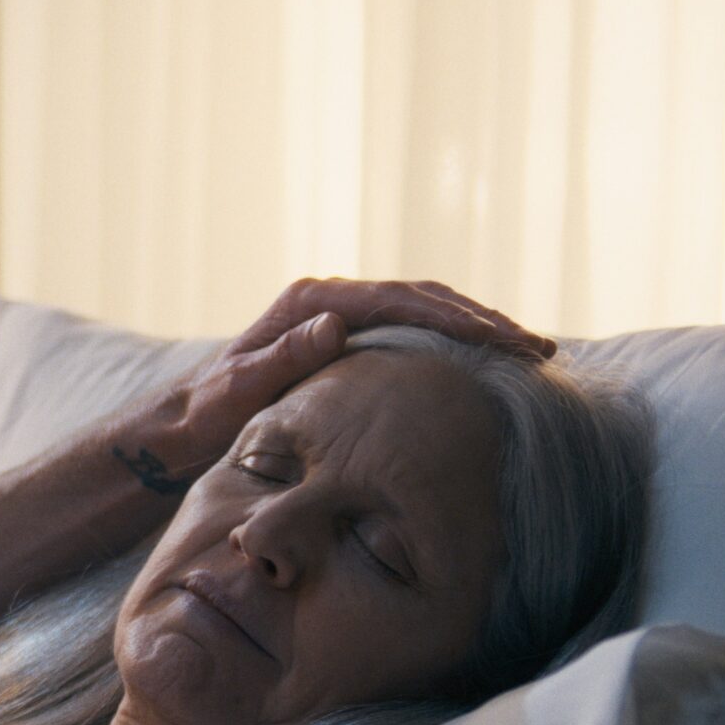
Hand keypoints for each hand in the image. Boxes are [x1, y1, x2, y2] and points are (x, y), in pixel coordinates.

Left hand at [126, 277, 554, 486]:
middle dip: (483, 320)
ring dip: (478, 331)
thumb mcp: (238, 391)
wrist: (187, 425)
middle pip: (423, 299)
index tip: (500, 336)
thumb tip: (334, 325)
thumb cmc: (208, 414)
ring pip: (425, 315)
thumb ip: (280, 360)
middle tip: (537, 347)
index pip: (397, 299)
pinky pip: (413, 338)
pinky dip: (453, 347)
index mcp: (311, 304)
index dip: (453, 315)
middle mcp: (330, 303)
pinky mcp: (350, 344)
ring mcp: (342, 320)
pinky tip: (489, 369)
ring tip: (531, 354)